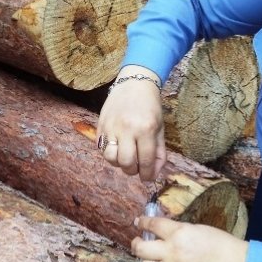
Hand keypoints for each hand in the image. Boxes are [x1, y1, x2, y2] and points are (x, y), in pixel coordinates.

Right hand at [97, 65, 166, 180]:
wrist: (134, 83)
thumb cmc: (151, 106)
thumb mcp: (160, 128)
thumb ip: (159, 152)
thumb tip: (154, 174)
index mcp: (146, 129)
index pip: (145, 161)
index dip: (147, 175)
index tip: (147, 178)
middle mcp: (127, 129)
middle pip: (126, 163)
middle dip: (132, 171)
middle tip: (136, 167)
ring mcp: (111, 127)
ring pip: (110, 158)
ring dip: (119, 163)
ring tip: (126, 156)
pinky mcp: (100, 125)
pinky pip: (101, 148)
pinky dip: (110, 153)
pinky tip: (118, 147)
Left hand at [132, 215, 247, 261]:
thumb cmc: (220, 244)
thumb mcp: (196, 229)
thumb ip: (177, 231)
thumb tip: (161, 232)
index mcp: (179, 233)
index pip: (152, 225)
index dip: (142, 222)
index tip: (139, 222)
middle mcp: (172, 251)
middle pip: (140, 248)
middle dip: (136, 244)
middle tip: (138, 242)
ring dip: (148, 261)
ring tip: (153, 258)